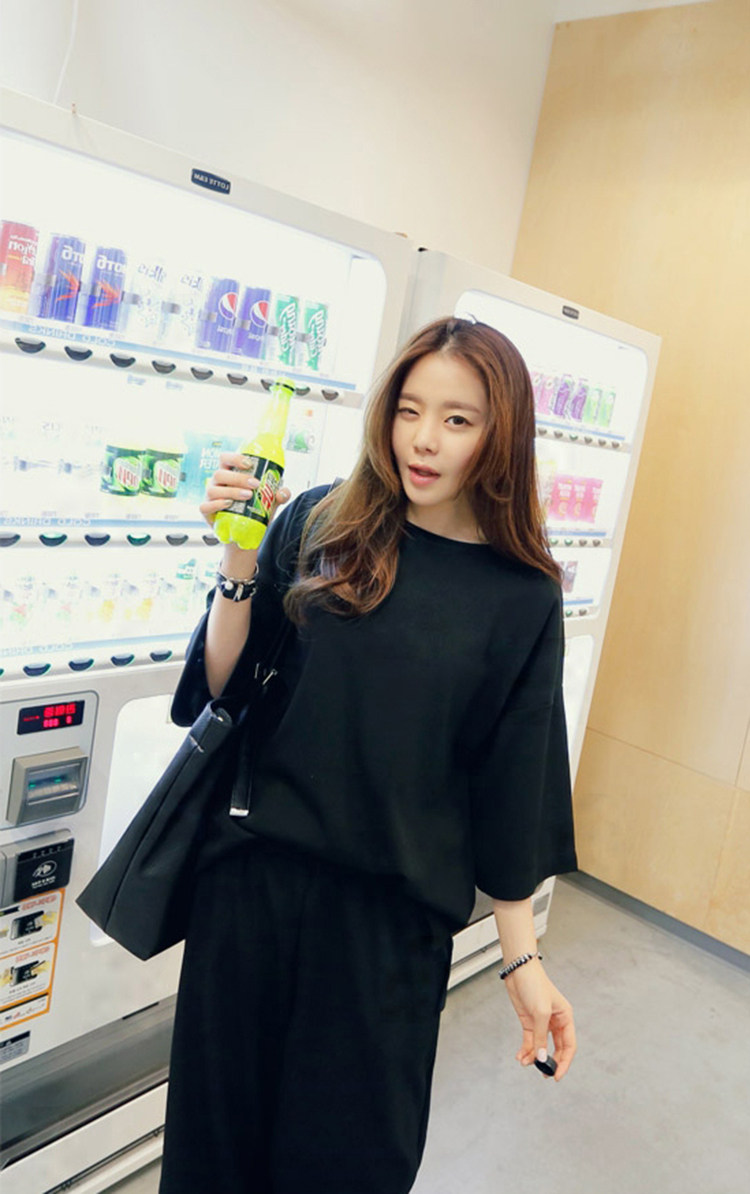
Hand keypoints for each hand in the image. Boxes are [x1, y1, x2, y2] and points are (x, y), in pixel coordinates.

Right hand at [200, 452, 291, 530]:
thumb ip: (278, 496)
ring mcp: (210, 497)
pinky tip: (229, 504)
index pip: (225, 459)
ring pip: (214, 489)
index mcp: (229, 474)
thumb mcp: (268, 502)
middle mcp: (217, 483)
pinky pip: (206, 506)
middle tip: (255, 484)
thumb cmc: (253, 511)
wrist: (244, 534)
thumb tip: (283, 492)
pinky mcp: (207, 512)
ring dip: (232, 491)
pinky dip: (217, 504)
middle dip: (238, 477)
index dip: (235, 458)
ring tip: (248, 496)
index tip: (249, 463)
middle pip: (220, 473)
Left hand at [503, 960, 575, 1081]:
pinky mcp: (529, 1021)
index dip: (565, 1062)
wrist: (518, 971)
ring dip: (534, 1057)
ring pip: (541, 1047)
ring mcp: (541, 1023)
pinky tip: (521, 1057)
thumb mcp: (540, 1012)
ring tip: (525, 1062)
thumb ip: (541, 1037)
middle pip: (556, 1049)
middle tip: (543, 1075)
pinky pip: (530, 1041)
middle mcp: (555, 1022)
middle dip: (549, 1062)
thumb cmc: (535, 985)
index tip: (557, 1076)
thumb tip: (542, 1059)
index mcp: (565, 1018)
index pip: (569, 1046)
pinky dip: (526, 1050)